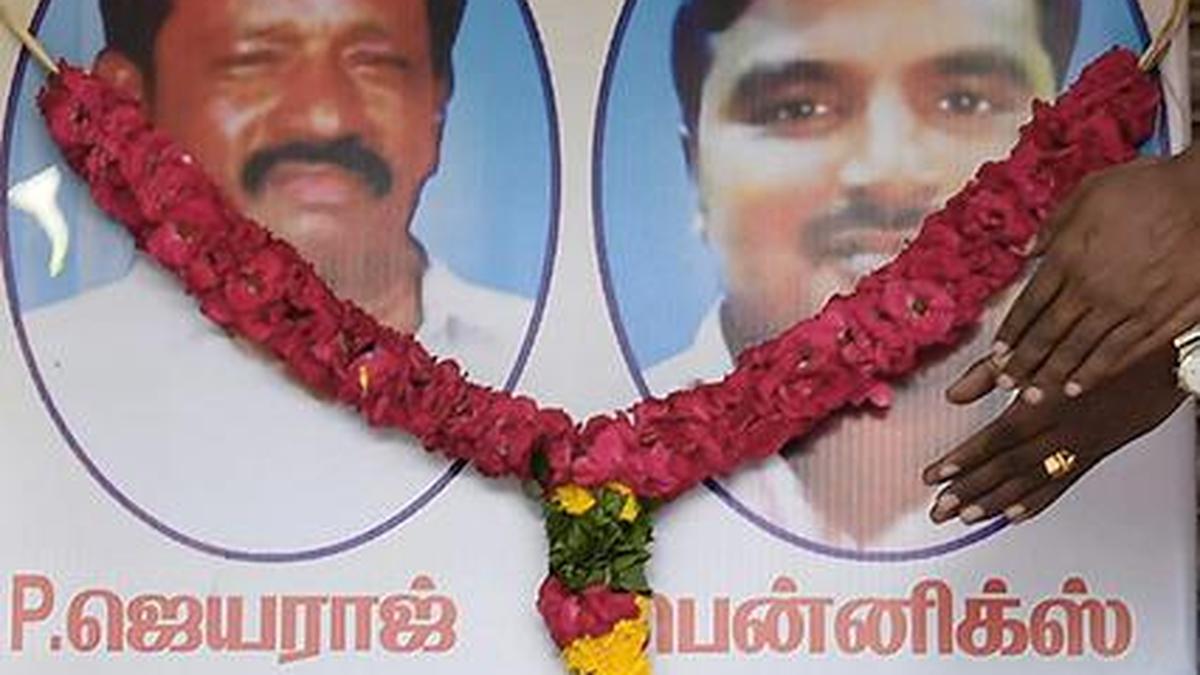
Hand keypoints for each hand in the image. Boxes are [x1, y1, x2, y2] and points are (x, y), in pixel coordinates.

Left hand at [925, 345, 1184, 525]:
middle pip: (1007, 467)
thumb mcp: (1044, 351)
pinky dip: (1036, 502)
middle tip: (941, 508)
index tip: (934, 475)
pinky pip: (1062, 484)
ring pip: (1031, 481)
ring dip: (996, 502)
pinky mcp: (1095, 454)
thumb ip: (993, 373)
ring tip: (968, 516)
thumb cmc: (1104, 346)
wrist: (1165, 359)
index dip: (962, 460)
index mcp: (1043, 405)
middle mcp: (1060, 432)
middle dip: (970, 490)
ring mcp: (1079, 447)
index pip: (994, 440)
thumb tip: (954, 394)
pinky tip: (1014, 515)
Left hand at [947, 149, 1199, 404]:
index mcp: (1069, 258)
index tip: (998, 353)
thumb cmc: (1151, 186)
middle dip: (1024, 364)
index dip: (1011, 333)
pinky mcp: (1161, 318)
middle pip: (1049, 335)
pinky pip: (1122, 353)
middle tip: (1006, 383)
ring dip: (1054, 376)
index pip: (1029, 306)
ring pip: (1082, 351)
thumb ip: (1053, 225)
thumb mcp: (1088, 191)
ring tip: (1035, 396)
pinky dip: (1098, 373)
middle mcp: (1093, 289)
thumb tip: (1025, 250)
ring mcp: (1128, 308)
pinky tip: (1082, 386)